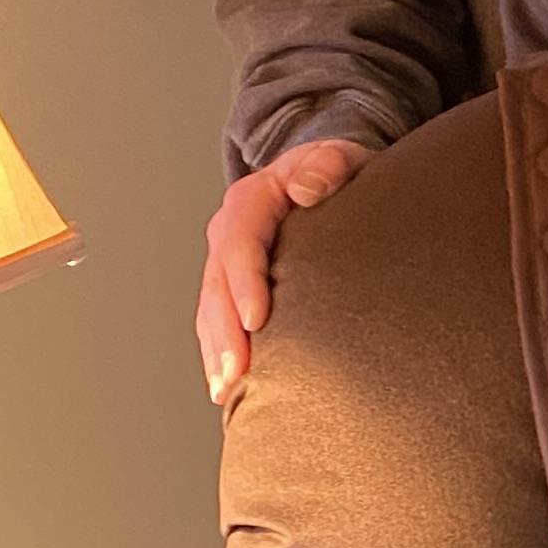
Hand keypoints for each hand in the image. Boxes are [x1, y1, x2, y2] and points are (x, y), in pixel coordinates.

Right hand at [196, 138, 366, 401]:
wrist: (319, 176)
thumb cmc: (333, 173)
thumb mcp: (337, 157)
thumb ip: (327, 167)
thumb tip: (307, 188)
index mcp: (251, 201)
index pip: (241, 242)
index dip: (245, 282)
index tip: (255, 319)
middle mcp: (229, 232)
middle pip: (218, 285)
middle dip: (225, 332)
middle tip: (237, 373)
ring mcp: (225, 262)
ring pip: (211, 309)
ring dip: (217, 351)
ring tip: (227, 389)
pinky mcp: (231, 286)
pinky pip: (217, 321)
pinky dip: (219, 353)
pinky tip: (226, 387)